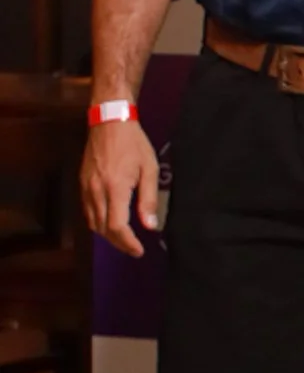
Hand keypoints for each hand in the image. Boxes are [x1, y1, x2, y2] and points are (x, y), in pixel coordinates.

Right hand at [81, 120, 159, 258]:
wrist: (109, 122)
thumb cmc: (133, 144)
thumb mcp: (149, 169)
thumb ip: (148, 199)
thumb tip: (150, 226)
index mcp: (115, 188)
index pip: (116, 226)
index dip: (127, 243)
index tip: (139, 250)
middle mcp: (97, 190)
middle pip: (103, 229)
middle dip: (119, 243)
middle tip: (134, 248)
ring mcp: (86, 187)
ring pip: (92, 222)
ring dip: (107, 235)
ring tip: (124, 239)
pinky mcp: (82, 183)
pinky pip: (87, 211)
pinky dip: (98, 222)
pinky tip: (110, 222)